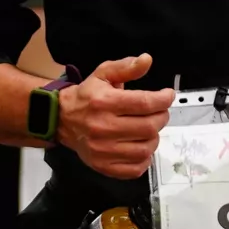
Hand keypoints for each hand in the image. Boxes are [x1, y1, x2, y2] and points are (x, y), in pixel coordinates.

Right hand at [50, 53, 174, 177]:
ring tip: (148, 129)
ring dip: (154, 138)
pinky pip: (135, 168)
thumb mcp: (103, 74)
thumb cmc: (86, 96)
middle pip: (149, 127)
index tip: (167, 96)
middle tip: (158, 112)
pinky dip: (144, 159)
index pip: (145, 103)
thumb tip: (147, 60)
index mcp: (104, 102)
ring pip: (146, 148)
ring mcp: (103, 150)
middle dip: (161, 117)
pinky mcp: (103, 165)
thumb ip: (126, 67)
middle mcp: (103, 127)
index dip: (163, 99)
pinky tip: (140, 146)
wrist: (61, 119)